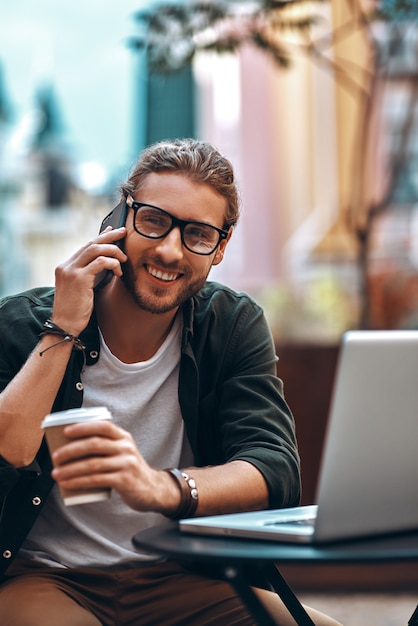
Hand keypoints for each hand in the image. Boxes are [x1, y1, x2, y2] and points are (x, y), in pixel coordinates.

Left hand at [50, 420, 178, 512]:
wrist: (151, 489)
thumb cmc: (128, 469)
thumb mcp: (122, 451)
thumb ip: (105, 445)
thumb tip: (70, 446)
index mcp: (124, 437)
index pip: (103, 426)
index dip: (84, 427)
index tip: (66, 431)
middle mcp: (126, 448)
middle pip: (94, 444)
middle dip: (71, 450)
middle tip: (56, 456)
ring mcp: (126, 464)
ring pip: (93, 464)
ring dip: (70, 469)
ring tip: (56, 473)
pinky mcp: (124, 480)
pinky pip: (96, 480)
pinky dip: (78, 482)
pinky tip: (67, 484)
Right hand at [52, 227, 126, 335]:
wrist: (65, 325)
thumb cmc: (76, 311)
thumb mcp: (81, 288)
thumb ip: (89, 275)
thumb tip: (106, 264)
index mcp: (65, 267)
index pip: (85, 246)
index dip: (100, 237)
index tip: (112, 232)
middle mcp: (66, 266)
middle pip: (91, 243)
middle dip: (110, 236)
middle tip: (124, 232)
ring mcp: (71, 271)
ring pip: (96, 249)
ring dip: (113, 251)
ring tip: (124, 258)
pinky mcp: (79, 278)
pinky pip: (100, 262)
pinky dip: (112, 263)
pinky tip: (118, 272)